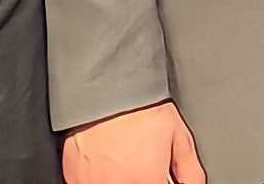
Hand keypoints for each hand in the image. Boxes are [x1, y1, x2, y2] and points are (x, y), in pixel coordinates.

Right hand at [64, 100, 205, 183]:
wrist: (104, 90)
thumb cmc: (138, 109)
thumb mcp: (178, 135)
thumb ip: (190, 170)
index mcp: (147, 181)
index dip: (159, 183)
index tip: (156, 177)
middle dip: (140, 179)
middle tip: (138, 165)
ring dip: (119, 179)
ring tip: (121, 161)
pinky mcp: (74, 179)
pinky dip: (98, 178)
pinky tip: (104, 163)